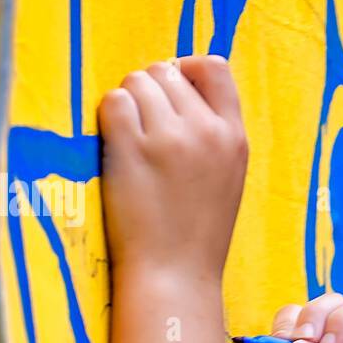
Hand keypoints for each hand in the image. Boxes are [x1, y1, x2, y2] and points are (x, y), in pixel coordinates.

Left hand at [97, 55, 247, 280]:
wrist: (174, 275)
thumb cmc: (197, 233)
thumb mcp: (228, 178)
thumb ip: (215, 134)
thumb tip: (181, 87)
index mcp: (235, 138)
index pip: (215, 68)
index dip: (187, 70)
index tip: (173, 91)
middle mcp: (205, 132)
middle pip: (167, 72)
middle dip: (150, 89)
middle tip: (142, 126)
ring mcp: (168, 139)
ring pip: (137, 82)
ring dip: (127, 102)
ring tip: (129, 139)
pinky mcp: (131, 150)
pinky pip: (113, 102)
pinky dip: (108, 116)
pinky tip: (114, 146)